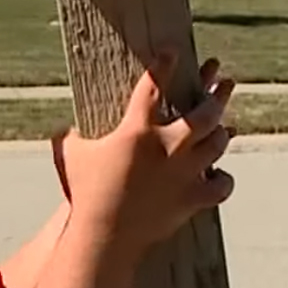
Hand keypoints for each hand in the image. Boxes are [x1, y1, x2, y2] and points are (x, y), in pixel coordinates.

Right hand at [52, 49, 235, 260]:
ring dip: (222, 132)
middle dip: (217, 92)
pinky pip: (221, 184)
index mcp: (138, 130)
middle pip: (204, 112)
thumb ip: (70, 138)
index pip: (154, 86)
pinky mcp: (193, 198)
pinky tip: (219, 175)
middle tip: (225, 79)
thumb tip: (61, 130)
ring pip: (218, 143)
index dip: (163, 65)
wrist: (104, 236)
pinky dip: (222, 178)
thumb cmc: (85, 193)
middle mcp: (168, 146)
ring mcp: (184, 173)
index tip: (173, 51)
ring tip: (225, 125)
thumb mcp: (71, 157)